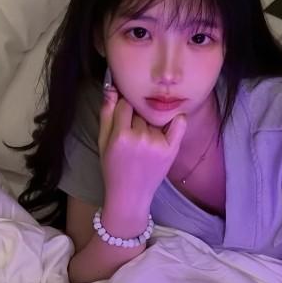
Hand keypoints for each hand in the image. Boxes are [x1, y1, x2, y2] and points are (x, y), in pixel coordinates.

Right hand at [98, 83, 186, 208]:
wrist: (130, 194)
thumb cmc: (113, 167)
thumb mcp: (102, 141)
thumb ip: (106, 114)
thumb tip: (111, 88)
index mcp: (121, 136)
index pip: (124, 104)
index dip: (123, 108)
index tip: (122, 114)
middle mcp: (141, 138)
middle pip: (140, 112)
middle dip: (136, 117)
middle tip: (133, 133)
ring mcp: (158, 144)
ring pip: (154, 118)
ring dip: (151, 124)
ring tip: (144, 141)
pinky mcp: (171, 149)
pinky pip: (179, 123)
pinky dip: (176, 120)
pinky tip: (168, 124)